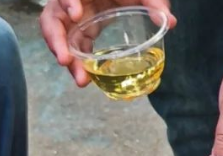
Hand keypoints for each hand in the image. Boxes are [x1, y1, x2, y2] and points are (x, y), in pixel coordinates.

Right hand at [40, 0, 175, 85]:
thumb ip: (154, 2)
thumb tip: (170, 22)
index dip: (67, 1)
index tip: (76, 15)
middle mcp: (72, 2)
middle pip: (52, 19)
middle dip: (56, 40)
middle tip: (65, 61)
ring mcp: (74, 17)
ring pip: (60, 36)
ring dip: (66, 58)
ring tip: (81, 80)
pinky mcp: (81, 29)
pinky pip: (74, 46)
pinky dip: (79, 62)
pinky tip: (88, 78)